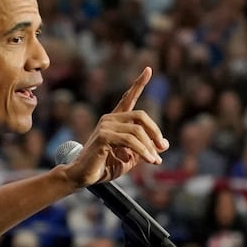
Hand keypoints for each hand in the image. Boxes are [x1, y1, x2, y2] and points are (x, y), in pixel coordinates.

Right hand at [60, 68, 167, 187]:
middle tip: (162, 147)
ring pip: (137, 131)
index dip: (139, 83)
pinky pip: (130, 141)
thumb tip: (164, 144)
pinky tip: (147, 160)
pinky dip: (142, 151)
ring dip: (150, 148)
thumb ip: (145, 149)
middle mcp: (110, 119)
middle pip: (141, 116)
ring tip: (155, 161)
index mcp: (116, 121)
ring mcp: (105, 126)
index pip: (128, 98)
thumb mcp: (130, 158)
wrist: (82, 177)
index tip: (148, 69)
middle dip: (155, 132)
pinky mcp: (103, 137)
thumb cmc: (104, 167)